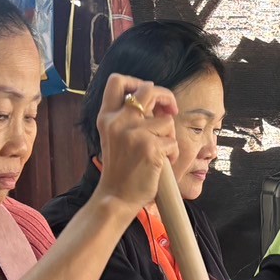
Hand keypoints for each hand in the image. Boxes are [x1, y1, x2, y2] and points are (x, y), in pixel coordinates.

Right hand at [93, 74, 178, 210]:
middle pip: (149, 89)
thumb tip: (157, 102)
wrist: (115, 197)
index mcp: (107, 117)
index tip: (148, 95)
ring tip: (160, 152)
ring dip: (169, 136)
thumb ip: (127, 117)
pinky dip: (172, 154)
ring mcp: (134, 134)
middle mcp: (118, 121)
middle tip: (171, 110)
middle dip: (166, 96)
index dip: (136, 81)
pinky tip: (161, 164)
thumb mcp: (114, 137)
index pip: (117, 81)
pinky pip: (173, 143)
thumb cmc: (120, 170)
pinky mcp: (150, 148)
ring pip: (167, 121)